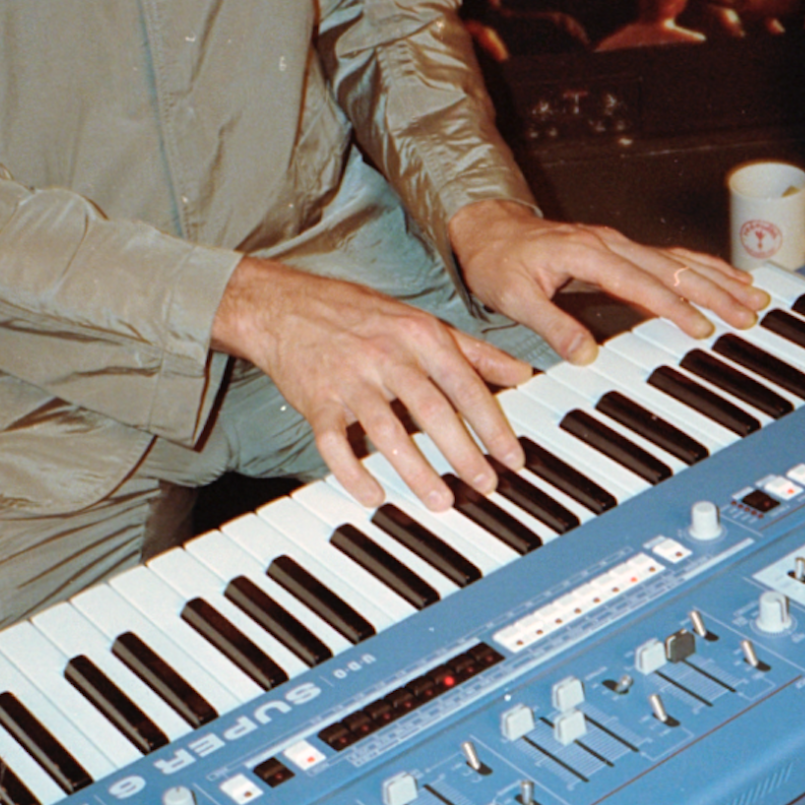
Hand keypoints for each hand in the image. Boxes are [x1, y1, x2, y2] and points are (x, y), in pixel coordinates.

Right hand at [212, 256, 532, 510]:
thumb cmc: (358, 314)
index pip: (464, 384)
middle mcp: (387, 355)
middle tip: (484, 485)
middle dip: (462, 451)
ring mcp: (350, 378)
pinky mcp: (317, 399)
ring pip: (386, 430)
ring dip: (415, 470)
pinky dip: (352, 472)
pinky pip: (334, 442)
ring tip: (440, 500)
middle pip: (431, 409)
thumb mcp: (421, 321)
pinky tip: (373, 495)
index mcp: (418, 335)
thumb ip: (473, 350)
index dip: (491, 423)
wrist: (282, 304)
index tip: (511, 456)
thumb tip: (522, 372)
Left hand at [447, 199, 767, 366]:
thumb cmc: (498, 261)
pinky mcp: (619, 250)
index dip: (674, 307)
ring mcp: (617, 244)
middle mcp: (609, 243)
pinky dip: (701, 267)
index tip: (701, 327)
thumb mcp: (513, 297)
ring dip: (718, 277)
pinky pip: (669, 257)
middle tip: (748, 313)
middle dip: (715, 291)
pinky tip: (724, 278)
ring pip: (678, 259)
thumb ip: (551, 324)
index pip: (641, 283)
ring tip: (753, 295)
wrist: (486, 230)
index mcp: (587, 253)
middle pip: (673, 268)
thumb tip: (586, 353)